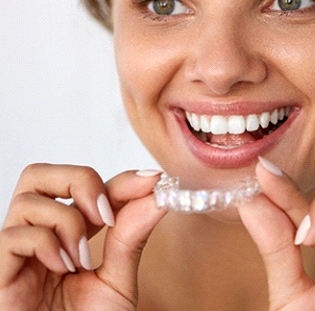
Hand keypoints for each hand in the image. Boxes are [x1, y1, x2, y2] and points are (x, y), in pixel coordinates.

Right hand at [0, 164, 165, 309]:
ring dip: (67, 222)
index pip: (87, 187)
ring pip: (29, 199)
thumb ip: (132, 237)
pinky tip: (62, 269)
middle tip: (106, 214)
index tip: (152, 181)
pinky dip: (46, 245)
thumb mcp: (117, 280)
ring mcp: (16, 254)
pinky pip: (13, 236)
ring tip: (82, 260)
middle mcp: (40, 237)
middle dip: (80, 180)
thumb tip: (158, 195)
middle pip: (41, 175)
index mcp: (69, 236)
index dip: (120, 179)